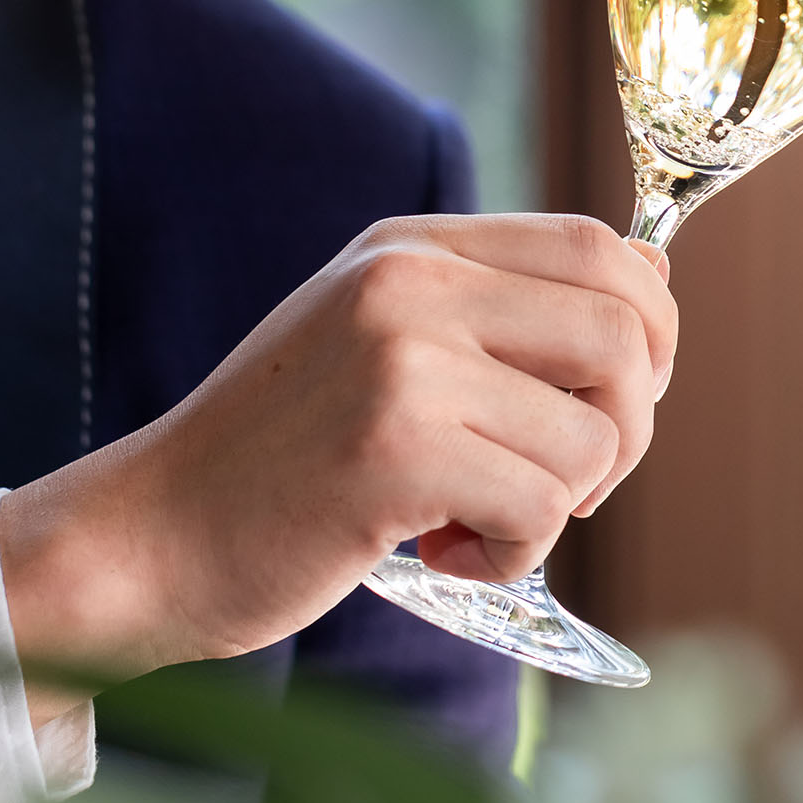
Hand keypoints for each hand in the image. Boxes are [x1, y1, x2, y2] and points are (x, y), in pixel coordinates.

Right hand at [0, 214, 675, 713]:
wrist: (150, 535)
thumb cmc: (282, 460)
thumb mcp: (381, 343)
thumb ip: (494, 313)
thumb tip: (652, 292)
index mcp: (411, 247)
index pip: (602, 247)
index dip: (649, 330)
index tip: (617, 401)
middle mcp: (409, 282)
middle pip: (622, 331)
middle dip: (629, 427)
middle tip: (568, 481)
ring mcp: (400, 360)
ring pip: (593, 434)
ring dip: (560, 507)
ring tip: (473, 520)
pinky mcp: (395, 449)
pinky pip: (543, 505)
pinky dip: (516, 555)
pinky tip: (446, 554)